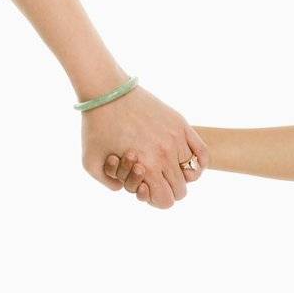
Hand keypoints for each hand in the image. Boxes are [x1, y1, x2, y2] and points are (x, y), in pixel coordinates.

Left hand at [81, 85, 207, 208]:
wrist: (107, 92)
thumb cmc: (96, 127)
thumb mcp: (90, 163)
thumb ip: (109, 183)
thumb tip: (126, 189)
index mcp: (147, 169)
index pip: (166, 201)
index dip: (156, 200)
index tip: (146, 189)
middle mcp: (165, 156)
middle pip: (180, 190)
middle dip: (167, 189)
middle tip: (154, 178)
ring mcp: (176, 140)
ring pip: (192, 173)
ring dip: (180, 174)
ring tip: (166, 165)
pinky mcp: (181, 125)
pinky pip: (203, 153)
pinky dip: (198, 162)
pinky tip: (186, 161)